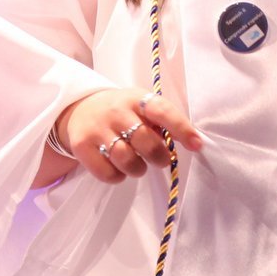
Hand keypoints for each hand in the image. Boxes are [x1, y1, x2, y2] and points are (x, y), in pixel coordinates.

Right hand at [35, 88, 202, 186]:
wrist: (80, 108)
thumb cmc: (122, 111)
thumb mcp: (141, 106)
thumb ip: (162, 121)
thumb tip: (191, 142)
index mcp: (137, 99)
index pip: (162, 111)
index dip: (181, 128)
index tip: (196, 145)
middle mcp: (117, 111)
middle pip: (145, 141)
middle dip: (159, 156)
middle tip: (161, 159)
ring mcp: (97, 128)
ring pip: (126, 159)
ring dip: (138, 169)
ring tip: (138, 164)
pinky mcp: (82, 146)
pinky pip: (107, 173)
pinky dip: (118, 176)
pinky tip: (119, 168)